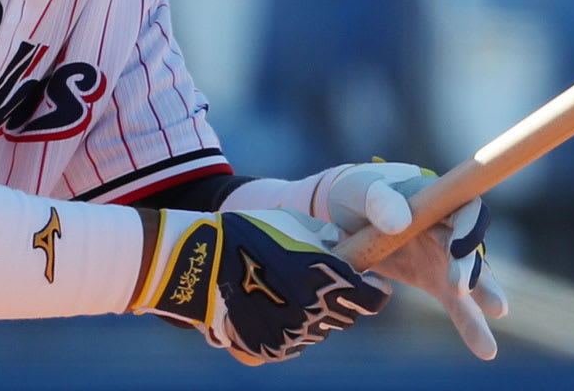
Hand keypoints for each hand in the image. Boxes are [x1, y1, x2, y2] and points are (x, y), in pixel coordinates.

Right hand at [131, 209, 390, 364]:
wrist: (200, 262)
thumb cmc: (250, 233)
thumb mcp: (295, 224)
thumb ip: (329, 237)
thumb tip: (346, 246)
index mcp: (327, 278)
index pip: (373, 300)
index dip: (373, 290)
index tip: (368, 283)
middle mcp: (314, 312)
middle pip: (346, 317)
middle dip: (341, 301)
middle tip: (321, 283)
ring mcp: (292, 334)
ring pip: (319, 332)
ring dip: (314, 315)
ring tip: (287, 291)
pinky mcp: (269, 349)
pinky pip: (292, 343)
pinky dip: (288, 329)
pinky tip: (270, 306)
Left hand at [318, 161, 509, 359]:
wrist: (348, 214)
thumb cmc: (358, 194)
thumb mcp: (360, 191)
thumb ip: (378, 202)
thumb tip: (400, 223)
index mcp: (435, 199)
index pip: (465, 207)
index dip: (469, 226)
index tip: (458, 247)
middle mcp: (447, 228)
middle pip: (469, 247)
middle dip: (470, 267)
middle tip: (460, 287)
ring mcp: (444, 256)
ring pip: (471, 279)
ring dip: (482, 297)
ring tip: (495, 318)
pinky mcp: (435, 279)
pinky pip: (457, 304)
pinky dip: (471, 325)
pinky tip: (486, 349)